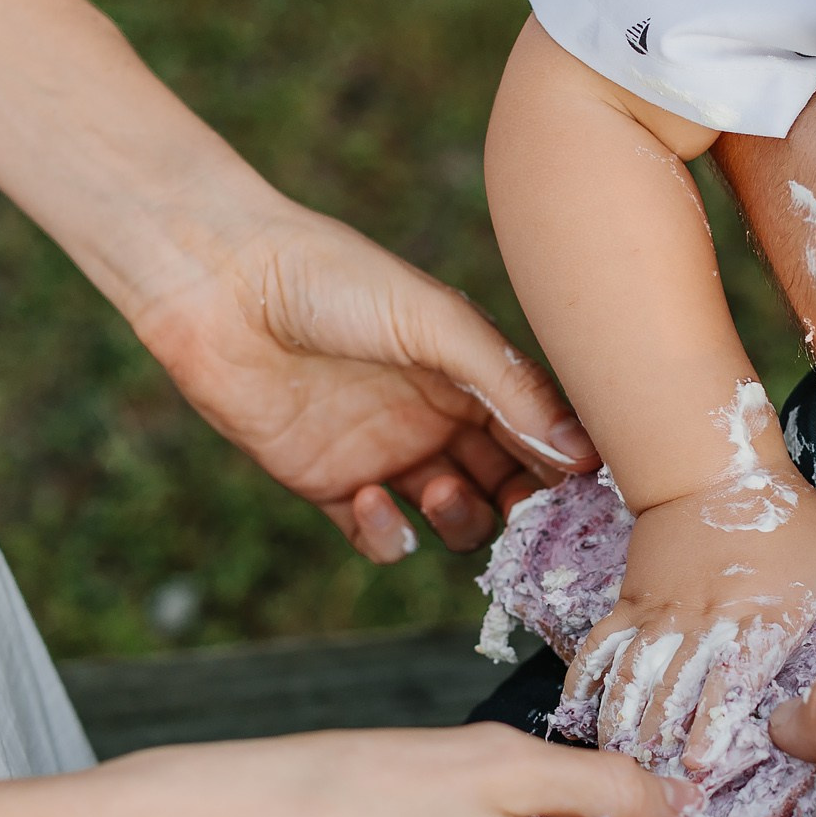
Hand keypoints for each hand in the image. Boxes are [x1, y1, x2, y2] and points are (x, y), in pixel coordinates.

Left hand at [129, 194, 596, 562]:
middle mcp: (439, 416)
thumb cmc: (333, 279)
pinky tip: (374, 500)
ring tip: (441, 490)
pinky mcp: (328, 484)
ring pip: (454, 519)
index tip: (594, 496)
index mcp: (474, 371)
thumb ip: (511, 387)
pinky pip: (380, 537)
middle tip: (531, 519)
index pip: (543, 433)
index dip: (570, 467)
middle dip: (526, 510)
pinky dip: (389, 536)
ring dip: (462, 520)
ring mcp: (386, 452)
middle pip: (509, 485)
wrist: (221, 282)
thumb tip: (584, 452)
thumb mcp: (439, 324)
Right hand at [567, 460, 815, 779]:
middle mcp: (704, 621)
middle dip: (660, 742)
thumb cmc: (786, 517)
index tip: (699, 765)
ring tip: (618, 763)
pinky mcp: (630, 603)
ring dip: (623, 723)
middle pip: (674, 691)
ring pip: (632, 676)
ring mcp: (660, 613)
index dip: (712, 725)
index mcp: (758, 618)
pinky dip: (585, 684)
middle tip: (653, 786)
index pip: (731, 680)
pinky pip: (601, 648)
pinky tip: (575, 718)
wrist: (713, 465)